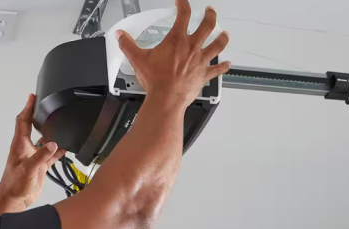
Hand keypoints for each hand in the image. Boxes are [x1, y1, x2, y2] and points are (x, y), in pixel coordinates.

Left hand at [0, 94, 65, 216]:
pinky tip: (65, 147)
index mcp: (20, 145)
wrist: (15, 200)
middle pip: (33, 127)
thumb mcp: (28, 169)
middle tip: (46, 105)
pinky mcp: (40, 166)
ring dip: (51, 132)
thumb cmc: (14, 185)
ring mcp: (34, 157)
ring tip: (60, 123)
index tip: (33, 96)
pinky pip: (51, 154)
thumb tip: (53, 144)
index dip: (28, 108)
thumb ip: (41, 156)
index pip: (23, 121)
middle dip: (39, 115)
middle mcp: (26, 148)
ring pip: (44, 140)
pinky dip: (58, 150)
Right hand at [116, 1, 230, 107]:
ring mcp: (200, 61)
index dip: (183, 4)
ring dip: (222, 38)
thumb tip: (121, 36)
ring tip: (225, 34)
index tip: (181, 2)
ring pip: (217, 45)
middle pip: (207, 25)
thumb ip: (128, 45)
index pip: (183, 14)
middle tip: (210, 12)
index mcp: (177, 40)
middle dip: (210, 15)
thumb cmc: (156, 80)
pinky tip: (227, 64)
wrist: (166, 99)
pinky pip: (217, 70)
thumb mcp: (138, 60)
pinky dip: (223, 67)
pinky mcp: (203, 75)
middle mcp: (192, 48)